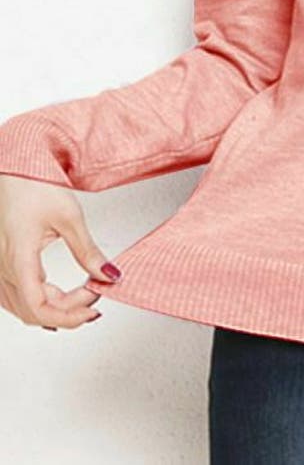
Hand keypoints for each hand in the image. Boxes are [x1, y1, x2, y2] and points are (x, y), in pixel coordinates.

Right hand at [0, 174, 120, 329]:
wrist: (16, 173)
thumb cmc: (35, 187)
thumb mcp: (70, 218)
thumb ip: (88, 251)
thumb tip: (109, 274)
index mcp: (17, 258)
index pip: (38, 306)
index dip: (69, 314)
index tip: (94, 306)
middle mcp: (3, 269)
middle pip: (34, 310)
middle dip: (69, 310)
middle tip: (97, 294)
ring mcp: (0, 269)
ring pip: (24, 308)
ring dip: (56, 308)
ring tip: (85, 294)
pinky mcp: (4, 266)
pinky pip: (17, 298)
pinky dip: (42, 302)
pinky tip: (60, 299)